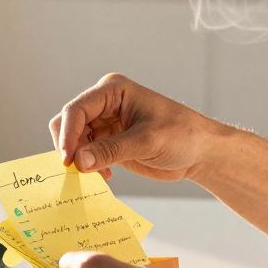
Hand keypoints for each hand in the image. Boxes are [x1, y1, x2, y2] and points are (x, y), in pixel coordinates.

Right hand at [48, 73, 217, 180]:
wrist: (201, 152)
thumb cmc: (183, 136)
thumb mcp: (147, 141)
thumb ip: (111, 150)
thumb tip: (78, 161)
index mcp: (113, 90)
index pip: (77, 109)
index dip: (67, 134)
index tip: (68, 160)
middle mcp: (104, 104)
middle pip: (68, 123)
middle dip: (69, 147)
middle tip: (77, 171)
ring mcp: (105, 123)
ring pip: (74, 141)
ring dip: (79, 159)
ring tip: (97, 175)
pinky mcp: (108, 142)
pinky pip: (85, 154)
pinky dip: (88, 167)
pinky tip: (105, 177)